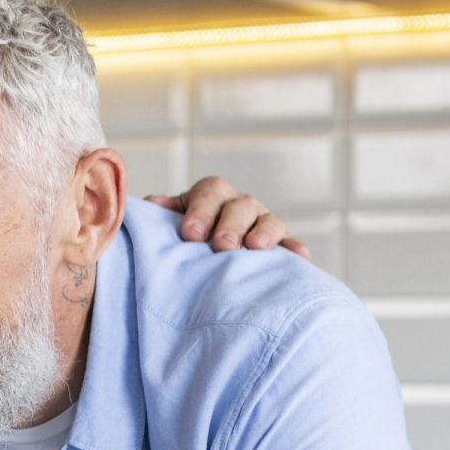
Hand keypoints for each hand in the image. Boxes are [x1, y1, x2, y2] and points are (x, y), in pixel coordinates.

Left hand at [148, 176, 311, 259]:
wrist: (202, 252)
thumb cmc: (183, 237)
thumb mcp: (168, 223)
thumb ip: (158, 216)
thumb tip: (150, 205)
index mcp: (211, 195)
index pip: (209, 192)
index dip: (201, 210)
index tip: (190, 234)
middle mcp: (239, 205)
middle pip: (241, 206)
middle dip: (230, 225)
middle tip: (222, 245)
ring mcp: (262, 223)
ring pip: (269, 220)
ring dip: (265, 233)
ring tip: (255, 247)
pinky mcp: (279, 245)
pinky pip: (290, 244)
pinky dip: (295, 249)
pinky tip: (300, 257)